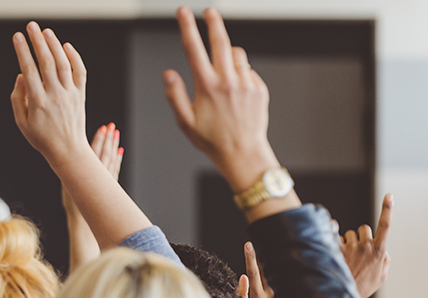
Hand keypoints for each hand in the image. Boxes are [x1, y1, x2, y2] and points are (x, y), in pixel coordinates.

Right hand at [10, 21, 88, 161]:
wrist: (68, 150)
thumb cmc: (42, 138)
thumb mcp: (22, 123)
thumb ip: (18, 99)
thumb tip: (21, 76)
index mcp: (38, 102)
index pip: (29, 70)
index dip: (23, 51)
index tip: (17, 37)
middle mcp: (55, 96)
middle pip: (47, 62)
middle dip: (37, 41)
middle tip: (31, 26)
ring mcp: (70, 94)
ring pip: (63, 63)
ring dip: (55, 45)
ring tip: (46, 32)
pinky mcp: (80, 95)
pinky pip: (80, 72)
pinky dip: (75, 57)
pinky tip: (66, 46)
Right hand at [62, 123, 122, 213]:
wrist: (83, 222)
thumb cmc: (73, 205)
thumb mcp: (67, 186)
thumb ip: (70, 171)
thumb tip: (68, 156)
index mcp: (87, 174)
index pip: (95, 152)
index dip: (99, 139)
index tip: (103, 128)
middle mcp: (99, 176)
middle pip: (105, 153)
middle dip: (108, 139)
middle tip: (111, 126)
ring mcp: (107, 180)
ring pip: (112, 159)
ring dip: (114, 146)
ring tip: (116, 134)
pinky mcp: (111, 185)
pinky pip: (115, 169)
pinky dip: (118, 159)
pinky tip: (119, 151)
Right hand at [163, 7, 276, 192]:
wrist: (243, 153)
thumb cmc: (212, 140)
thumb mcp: (185, 121)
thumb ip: (174, 95)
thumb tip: (168, 73)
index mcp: (207, 87)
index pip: (193, 49)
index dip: (187, 27)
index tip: (183, 12)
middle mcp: (227, 81)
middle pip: (220, 41)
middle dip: (213, 22)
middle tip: (210, 11)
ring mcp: (246, 84)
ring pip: (237, 54)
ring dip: (228, 55)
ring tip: (223, 75)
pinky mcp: (259, 88)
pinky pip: (249, 71)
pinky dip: (241, 74)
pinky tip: (236, 93)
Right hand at [239, 241, 291, 297]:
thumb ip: (242, 295)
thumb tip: (242, 278)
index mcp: (258, 297)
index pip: (253, 272)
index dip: (250, 257)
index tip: (248, 244)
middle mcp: (270, 294)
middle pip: (264, 270)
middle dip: (259, 257)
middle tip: (254, 244)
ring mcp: (279, 297)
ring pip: (270, 277)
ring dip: (266, 268)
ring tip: (262, 256)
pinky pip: (276, 286)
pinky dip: (271, 280)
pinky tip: (271, 275)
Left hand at [337, 194, 392, 297]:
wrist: (343, 295)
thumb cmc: (363, 286)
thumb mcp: (381, 276)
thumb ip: (385, 260)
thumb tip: (383, 249)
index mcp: (379, 251)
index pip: (385, 226)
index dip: (387, 210)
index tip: (389, 196)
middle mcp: (365, 246)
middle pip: (364, 228)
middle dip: (362, 236)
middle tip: (359, 251)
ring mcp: (349, 247)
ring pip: (349, 233)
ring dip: (349, 241)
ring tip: (347, 257)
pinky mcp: (335, 249)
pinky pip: (334, 233)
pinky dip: (333, 235)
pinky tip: (332, 241)